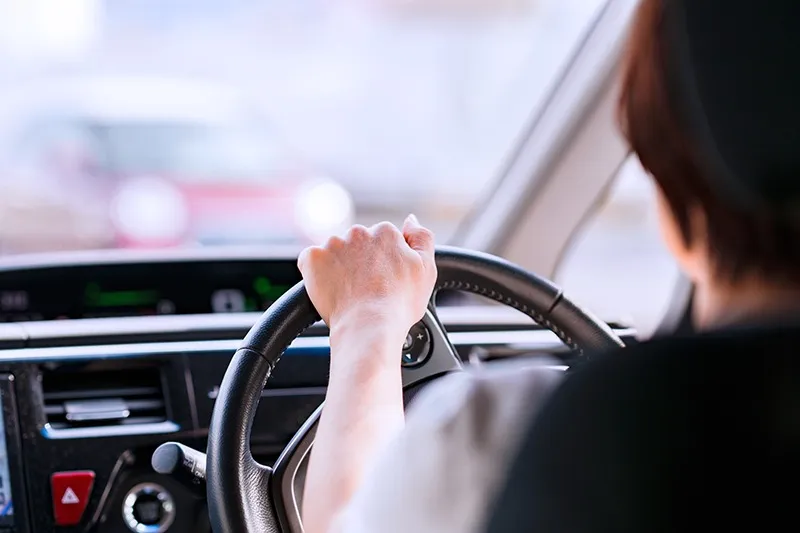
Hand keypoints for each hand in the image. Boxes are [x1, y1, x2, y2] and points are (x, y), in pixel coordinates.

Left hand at [298, 215, 436, 340]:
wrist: (369, 325)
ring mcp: (333, 244)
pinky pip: (311, 261)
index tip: (383, 280)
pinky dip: (317, 273)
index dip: (382, 262)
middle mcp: (359, 232)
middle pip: (357, 244)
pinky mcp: (312, 258)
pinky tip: (330, 290)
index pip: (381, 240)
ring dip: (339, 266)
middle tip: (365, 288)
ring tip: (348, 292)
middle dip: (360, 261)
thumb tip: (410, 220)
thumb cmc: (399, 304)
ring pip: (335, 252)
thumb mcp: (426, 269)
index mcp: (386, 232)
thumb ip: (422, 238)